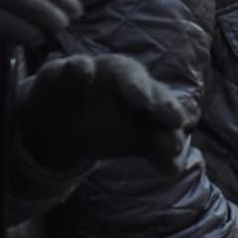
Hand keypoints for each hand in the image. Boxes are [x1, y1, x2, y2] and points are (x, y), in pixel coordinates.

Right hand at [17, 54, 193, 170]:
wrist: (59, 123)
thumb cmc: (107, 127)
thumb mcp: (133, 139)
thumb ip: (155, 151)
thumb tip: (174, 169)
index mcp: (145, 93)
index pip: (161, 97)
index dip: (170, 110)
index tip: (177, 125)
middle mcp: (125, 77)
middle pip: (142, 80)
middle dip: (156, 96)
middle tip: (170, 117)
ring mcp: (96, 71)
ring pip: (117, 68)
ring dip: (130, 81)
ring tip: (139, 99)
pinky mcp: (64, 72)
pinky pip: (73, 67)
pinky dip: (79, 69)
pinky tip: (84, 74)